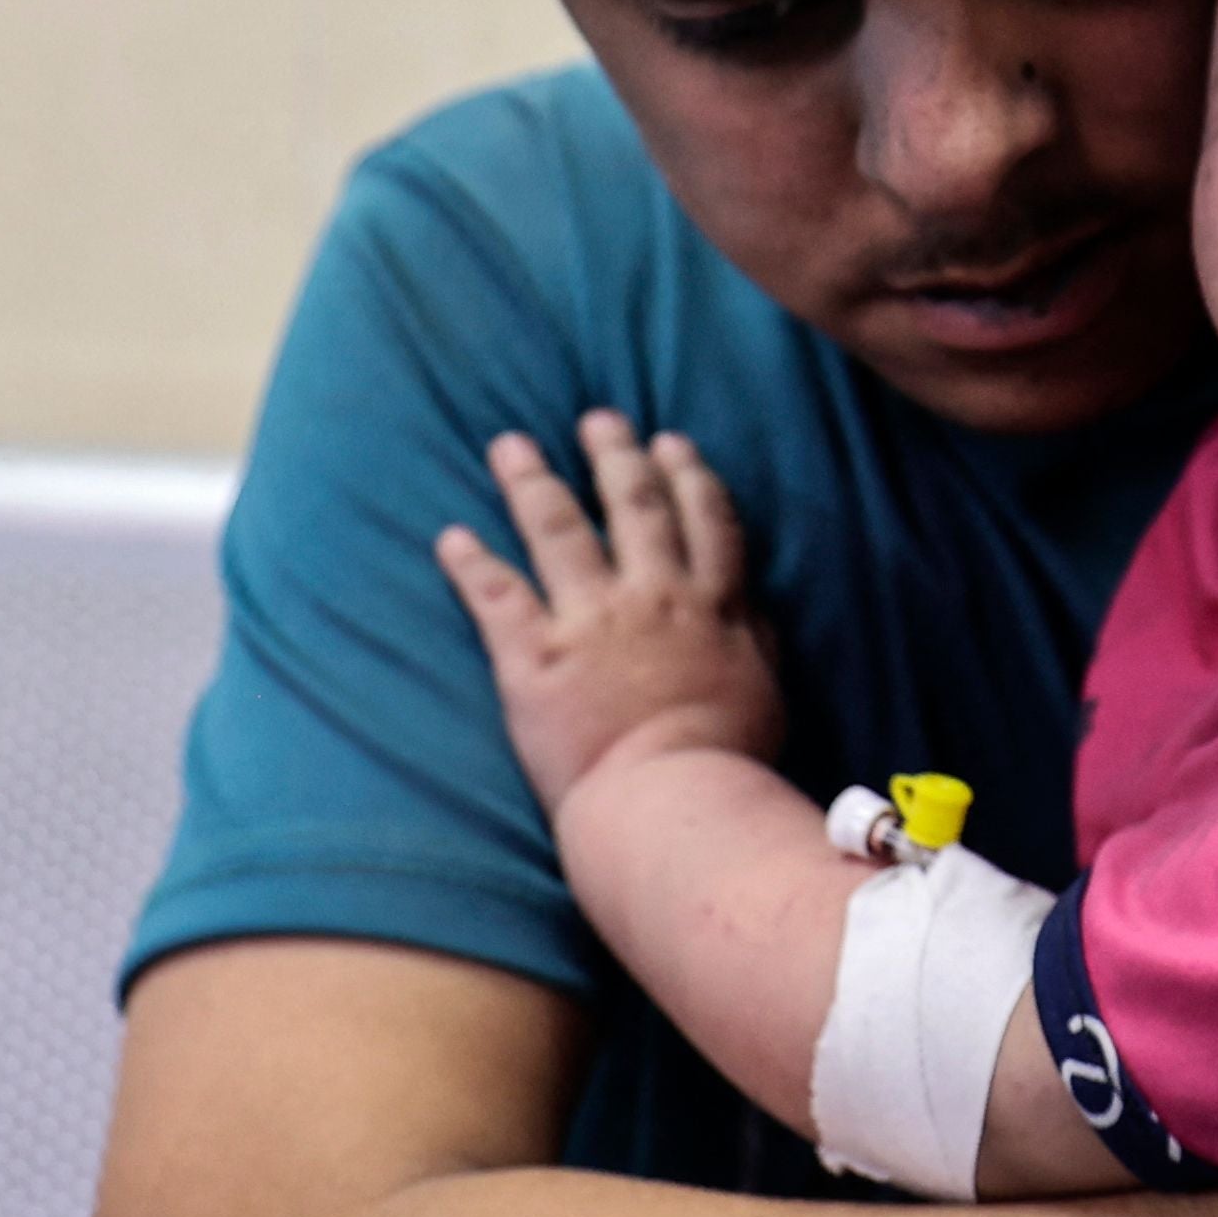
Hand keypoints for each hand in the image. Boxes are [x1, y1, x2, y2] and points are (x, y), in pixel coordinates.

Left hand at [437, 413, 784, 806]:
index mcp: (711, 607)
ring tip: (510, 446)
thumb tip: (749, 602)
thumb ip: (756, 637)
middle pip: (631, 506)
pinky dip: (469, 563)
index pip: (703, 521)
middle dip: (613, 455)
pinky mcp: (534, 656)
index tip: (670, 444)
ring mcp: (590, 621)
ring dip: (531, 480)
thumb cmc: (729, 759)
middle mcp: (652, 596)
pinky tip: (450, 537)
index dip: (687, 475)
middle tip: (596, 419)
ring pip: (557, 529)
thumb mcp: (767, 689)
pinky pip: (495, 594)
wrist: (672, 797)